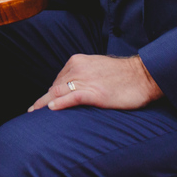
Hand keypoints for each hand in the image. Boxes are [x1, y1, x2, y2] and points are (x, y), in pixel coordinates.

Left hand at [29, 55, 162, 112]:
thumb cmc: (124, 75)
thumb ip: (83, 76)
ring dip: (44, 104)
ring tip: (34, 115)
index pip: (57, 80)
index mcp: (77, 61)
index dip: (48, 94)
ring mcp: (86, 80)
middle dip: (43, 101)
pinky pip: (72, 97)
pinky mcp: (95, 93)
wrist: (144, 75)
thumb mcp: (98, 69)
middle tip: (32, 112)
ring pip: (58, 92)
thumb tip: (72, 88)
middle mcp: (78, 69)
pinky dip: (60, 103)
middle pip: (54, 87)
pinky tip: (51, 110)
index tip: (40, 104)